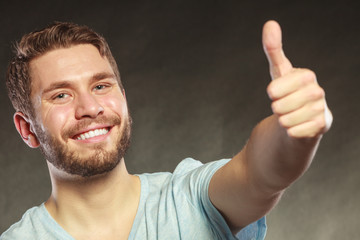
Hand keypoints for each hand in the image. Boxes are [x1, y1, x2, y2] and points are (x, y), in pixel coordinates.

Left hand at [262, 20, 331, 137]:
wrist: (301, 117)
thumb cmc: (288, 92)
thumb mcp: (279, 71)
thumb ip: (273, 49)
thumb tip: (270, 23)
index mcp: (306, 76)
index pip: (274, 89)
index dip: (272, 94)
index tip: (276, 92)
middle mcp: (317, 91)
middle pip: (279, 106)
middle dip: (276, 108)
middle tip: (283, 106)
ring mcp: (321, 109)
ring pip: (286, 121)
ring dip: (282, 120)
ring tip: (290, 115)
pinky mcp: (322, 126)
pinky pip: (294, 132)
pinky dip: (290, 131)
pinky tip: (297, 126)